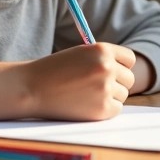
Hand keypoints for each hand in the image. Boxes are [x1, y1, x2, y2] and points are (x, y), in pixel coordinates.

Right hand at [21, 43, 135, 119]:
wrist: (30, 88)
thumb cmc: (53, 71)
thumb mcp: (80, 54)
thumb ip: (102, 59)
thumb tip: (124, 70)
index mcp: (102, 50)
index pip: (129, 59)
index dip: (120, 67)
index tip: (111, 73)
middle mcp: (107, 67)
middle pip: (129, 79)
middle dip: (116, 83)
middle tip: (96, 88)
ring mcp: (105, 88)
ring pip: (123, 94)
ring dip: (110, 97)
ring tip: (86, 96)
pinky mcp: (102, 108)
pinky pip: (116, 109)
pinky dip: (105, 109)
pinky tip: (86, 105)